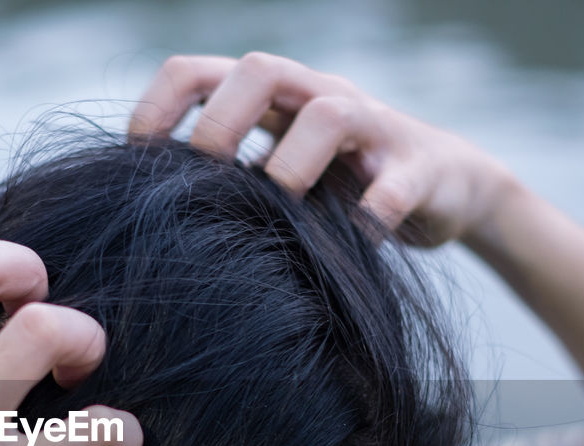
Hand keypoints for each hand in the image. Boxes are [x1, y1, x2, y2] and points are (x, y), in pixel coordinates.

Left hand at [128, 52, 520, 246]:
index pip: (198, 72)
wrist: (447, 189)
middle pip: (262, 68)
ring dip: (294, 162)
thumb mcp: (273, 177)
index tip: (136, 161)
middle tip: (208, 177)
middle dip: (222, 120)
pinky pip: (400, 183)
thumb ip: (222, 184)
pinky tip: (357, 239)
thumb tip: (140, 221)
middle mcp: (318, 97)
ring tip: (282, 203)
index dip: (159, 107)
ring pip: (331, 112)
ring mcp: (374, 129)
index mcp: (271, 99)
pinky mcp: (421, 171)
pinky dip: (377, 211)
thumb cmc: (338, 189)